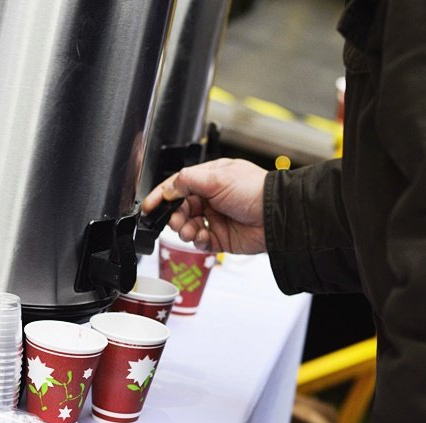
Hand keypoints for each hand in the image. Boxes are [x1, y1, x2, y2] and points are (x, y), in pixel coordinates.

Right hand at [141, 158, 266, 253]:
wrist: (275, 216)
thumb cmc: (254, 190)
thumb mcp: (216, 177)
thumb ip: (187, 181)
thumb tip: (169, 188)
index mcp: (209, 179)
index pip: (177, 186)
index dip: (161, 196)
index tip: (149, 206)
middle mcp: (210, 199)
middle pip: (179, 208)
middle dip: (173, 216)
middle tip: (175, 220)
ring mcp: (214, 219)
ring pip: (186, 227)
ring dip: (183, 230)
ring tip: (189, 230)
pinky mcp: (220, 238)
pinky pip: (199, 242)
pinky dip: (196, 241)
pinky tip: (201, 237)